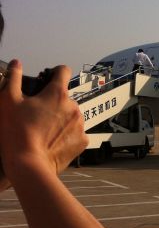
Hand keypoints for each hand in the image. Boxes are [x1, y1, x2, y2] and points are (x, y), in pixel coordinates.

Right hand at [0, 60, 87, 186]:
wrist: (28, 164)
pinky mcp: (83, 140)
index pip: (63, 71)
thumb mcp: (7, 101)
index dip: (55, 72)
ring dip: (61, 118)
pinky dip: (67, 134)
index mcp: (58, 93)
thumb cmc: (16, 132)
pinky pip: (76, 132)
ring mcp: (80, 123)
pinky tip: (52, 141)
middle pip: (64, 97)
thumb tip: (17, 63)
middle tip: (36, 114)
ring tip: (43, 130)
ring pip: (71, 115)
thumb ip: (14, 78)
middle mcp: (74, 106)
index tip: (48, 77)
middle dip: (53, 102)